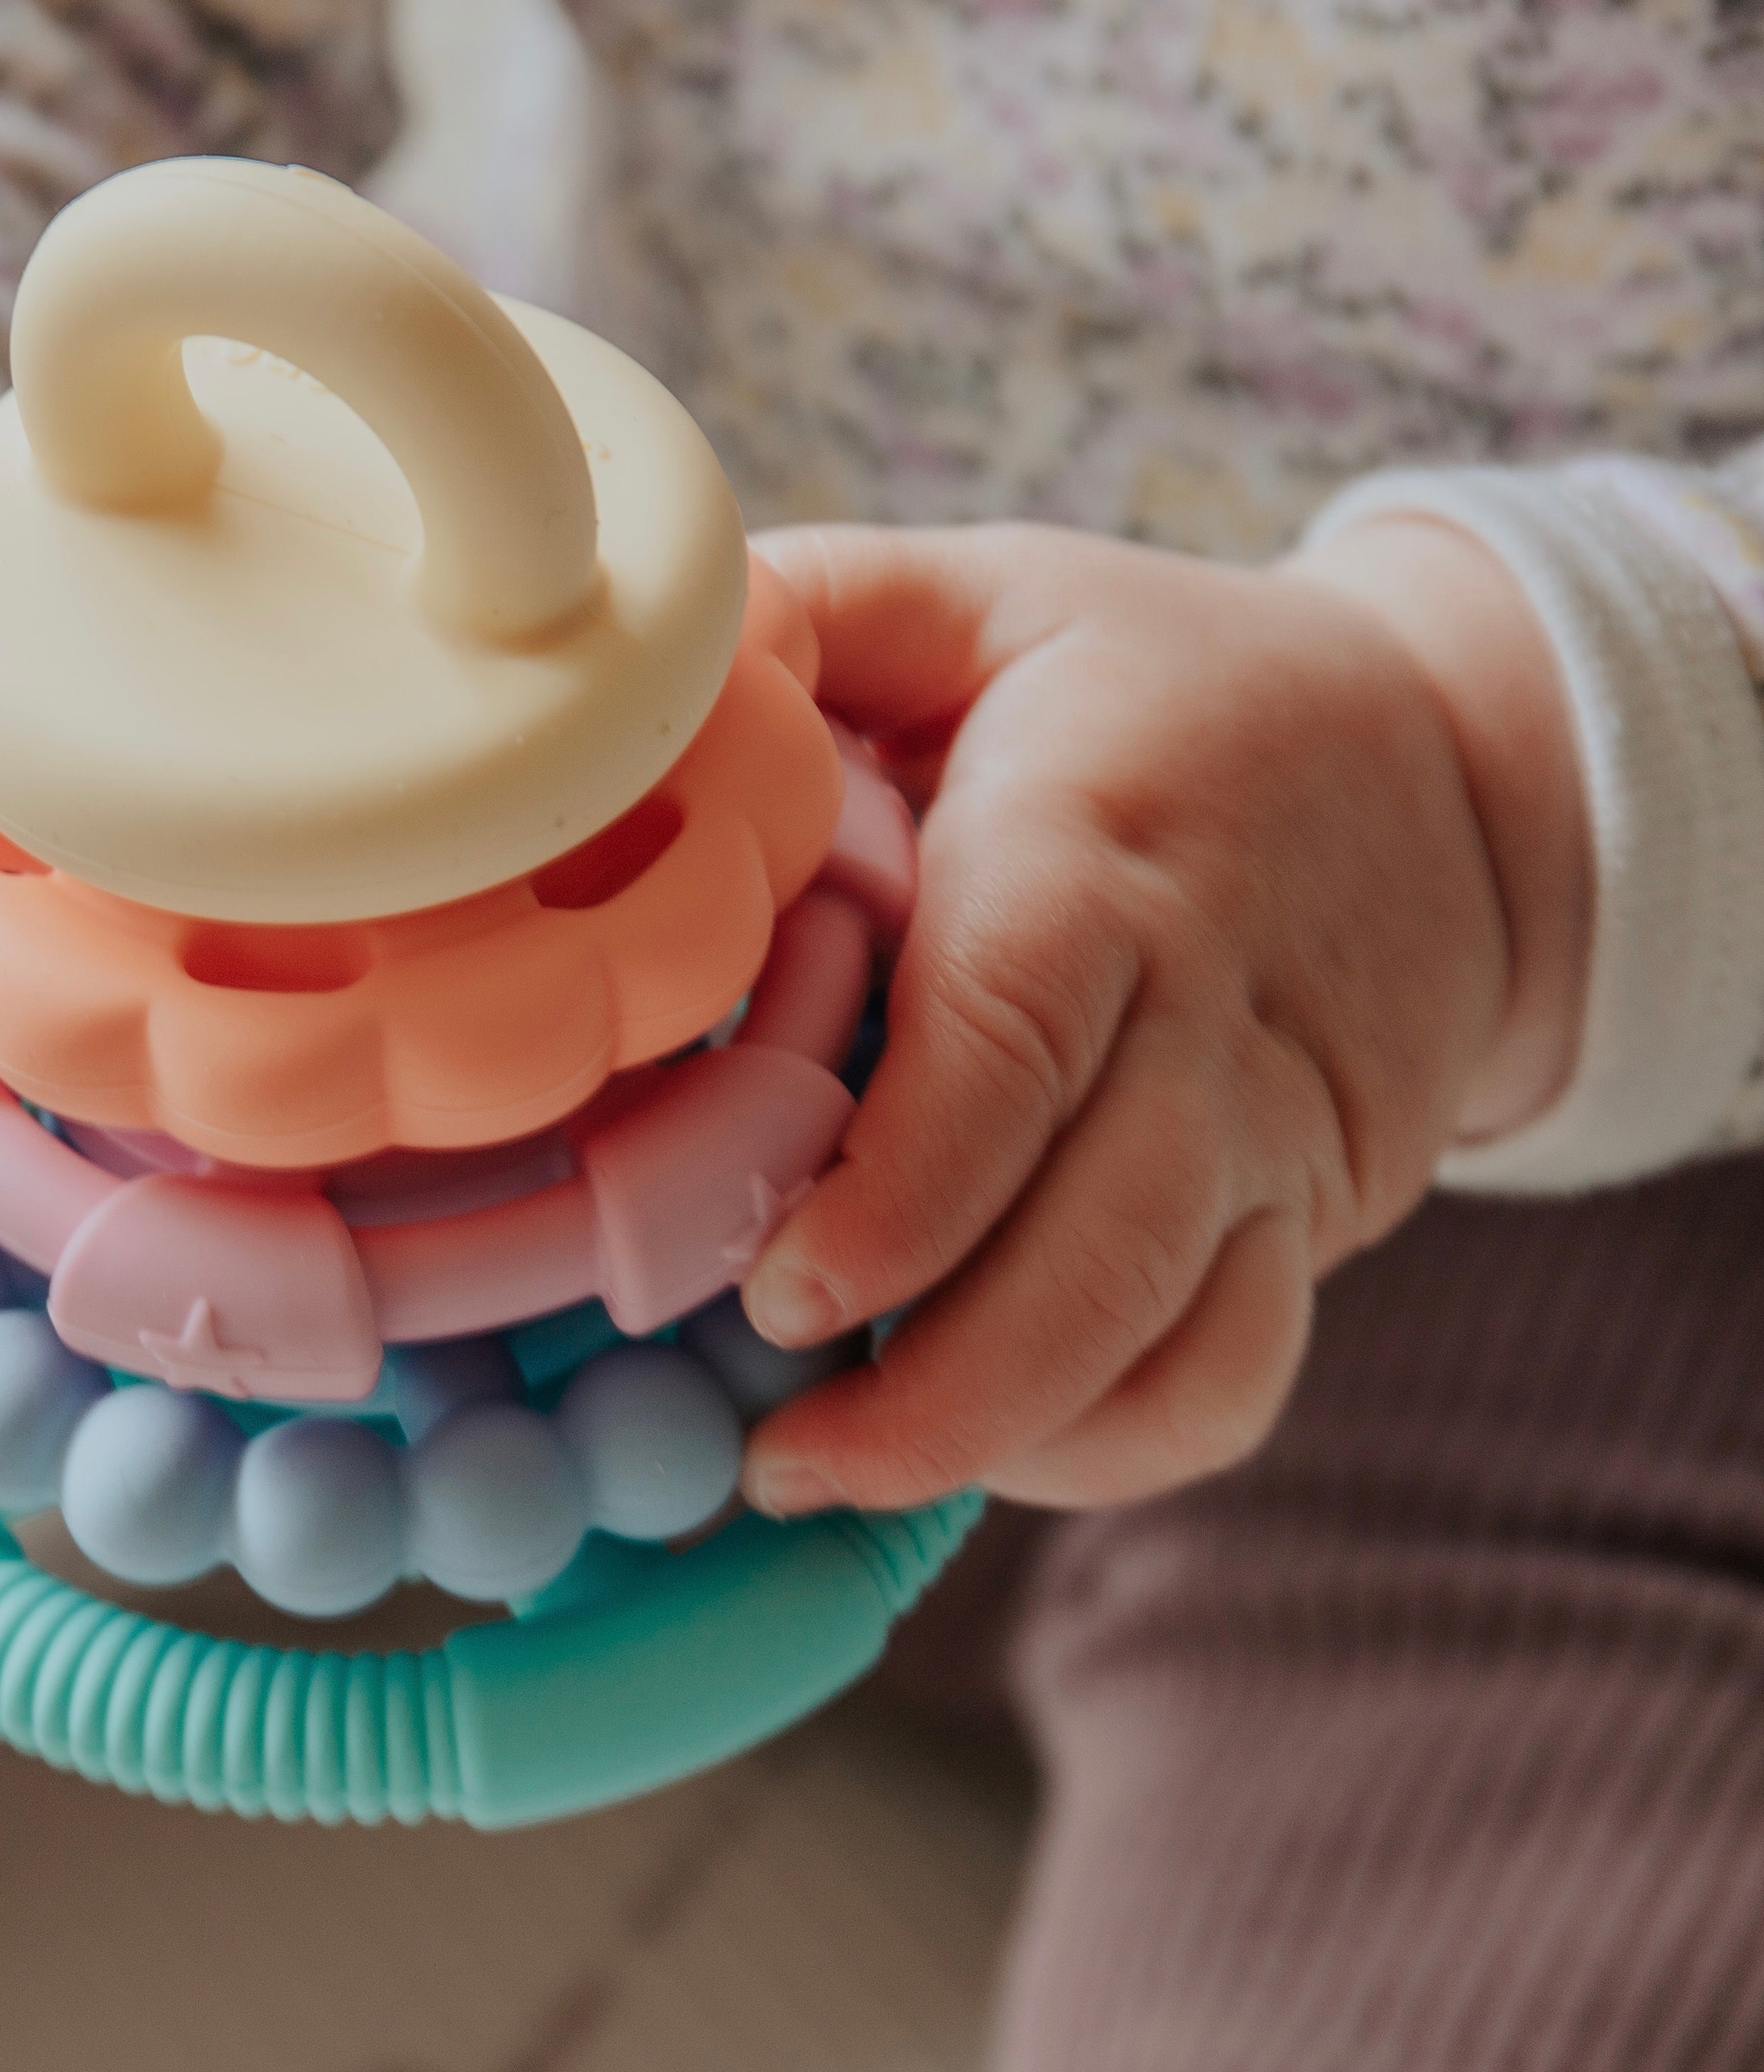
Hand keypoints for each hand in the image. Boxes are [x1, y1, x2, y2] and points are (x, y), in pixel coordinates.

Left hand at [740, 514, 1589, 1512]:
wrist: (1442, 765)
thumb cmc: (1156, 687)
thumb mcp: (987, 599)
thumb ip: (809, 614)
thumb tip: (630, 675)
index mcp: (1097, 852)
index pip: (1015, 1039)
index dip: (903, 1190)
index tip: (779, 1290)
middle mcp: (1204, 1014)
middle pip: (1099, 1242)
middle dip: (936, 1380)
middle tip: (770, 1442)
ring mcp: (1274, 1138)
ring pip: (1174, 1342)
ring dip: (1001, 1439)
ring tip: (823, 1472)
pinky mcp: (1312, 1219)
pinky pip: (1232, 1378)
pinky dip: (1108, 1447)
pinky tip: (973, 1449)